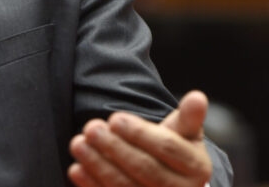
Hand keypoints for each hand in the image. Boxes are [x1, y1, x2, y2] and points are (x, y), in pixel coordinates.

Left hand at [68, 91, 211, 186]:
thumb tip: (198, 97)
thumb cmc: (175, 149)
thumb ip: (188, 117)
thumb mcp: (184, 132)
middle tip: (90, 128)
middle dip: (115, 147)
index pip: (168, 148)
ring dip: (99, 165)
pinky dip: (93, 185)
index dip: (140, 133)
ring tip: (77, 143)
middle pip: (146, 169)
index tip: (114, 118)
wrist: (173, 184)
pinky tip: (76, 169)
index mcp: (197, 167)